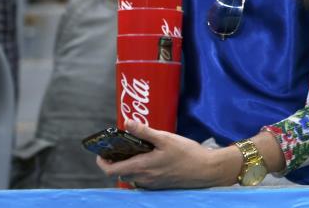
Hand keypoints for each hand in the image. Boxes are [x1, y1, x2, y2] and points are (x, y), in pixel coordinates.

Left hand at [94, 120, 240, 188]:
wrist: (206, 170)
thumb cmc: (187, 154)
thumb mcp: (165, 138)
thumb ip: (144, 131)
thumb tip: (127, 123)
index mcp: (141, 167)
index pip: (110, 170)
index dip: (102, 162)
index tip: (102, 152)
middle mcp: (143, 179)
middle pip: (119, 173)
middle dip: (115, 161)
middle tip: (120, 147)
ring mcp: (151, 184)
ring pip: (130, 176)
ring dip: (128, 165)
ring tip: (136, 150)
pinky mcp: (159, 185)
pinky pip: (141, 179)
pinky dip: (139, 169)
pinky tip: (150, 158)